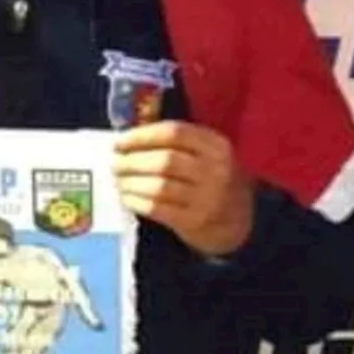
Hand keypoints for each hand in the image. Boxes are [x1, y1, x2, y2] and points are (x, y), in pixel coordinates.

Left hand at [113, 119, 254, 255]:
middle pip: (164, 160)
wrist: (238, 221)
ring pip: (159, 186)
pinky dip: (137, 201)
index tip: (119, 142)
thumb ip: (177, 144)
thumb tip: (129, 140)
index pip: (174, 133)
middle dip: (132, 161)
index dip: (142, 135)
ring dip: (132, 182)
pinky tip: (127, 198)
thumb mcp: (207, 155)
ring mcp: (207, 197)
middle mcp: (215, 169)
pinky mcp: (195, 221)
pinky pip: (158, 209)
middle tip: (115, 164)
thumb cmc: (213, 180)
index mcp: (216, 145)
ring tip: (119, 181)